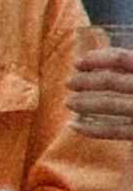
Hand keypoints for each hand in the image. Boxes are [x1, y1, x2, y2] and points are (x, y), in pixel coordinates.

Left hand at [76, 37, 132, 155]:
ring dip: (84, 103)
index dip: (98, 58)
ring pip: (110, 105)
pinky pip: (116, 132)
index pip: (122, 58)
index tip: (79, 62)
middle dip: (85, 81)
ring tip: (68, 102)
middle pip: (112, 81)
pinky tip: (75, 126)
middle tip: (69, 82)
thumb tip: (111, 61)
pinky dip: (92, 129)